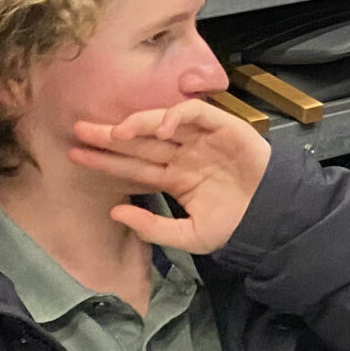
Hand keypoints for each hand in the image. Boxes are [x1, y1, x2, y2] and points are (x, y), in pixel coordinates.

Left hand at [67, 98, 275, 253]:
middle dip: (110, 136)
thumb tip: (115, 212)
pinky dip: (177, 115)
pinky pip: (195, 113)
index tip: (77, 155)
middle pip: (140, 141)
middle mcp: (183, 154)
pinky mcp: (222, 126)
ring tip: (114, 131)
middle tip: (79, 130)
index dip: (106, 160)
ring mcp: (200, 139)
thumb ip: (153, 229)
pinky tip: (161, 127)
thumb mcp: (189, 237)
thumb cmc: (235, 225)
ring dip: (137, 124)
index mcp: (175, 177)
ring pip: (162, 123)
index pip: (133, 164)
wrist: (272, 217)